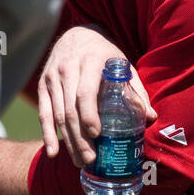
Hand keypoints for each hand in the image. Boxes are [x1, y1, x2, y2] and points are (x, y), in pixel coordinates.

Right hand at [37, 24, 156, 166]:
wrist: (77, 34)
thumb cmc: (105, 54)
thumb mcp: (123, 65)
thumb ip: (136, 90)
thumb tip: (150, 118)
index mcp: (90, 62)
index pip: (86, 92)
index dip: (89, 114)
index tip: (97, 134)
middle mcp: (68, 68)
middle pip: (71, 109)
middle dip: (80, 137)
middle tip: (90, 159)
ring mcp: (52, 77)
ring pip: (58, 114)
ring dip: (68, 141)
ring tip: (79, 161)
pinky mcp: (43, 84)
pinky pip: (44, 112)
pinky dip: (47, 134)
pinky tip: (52, 152)